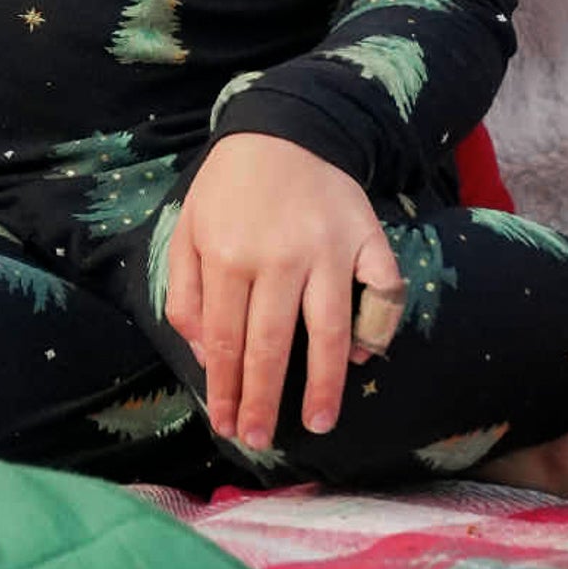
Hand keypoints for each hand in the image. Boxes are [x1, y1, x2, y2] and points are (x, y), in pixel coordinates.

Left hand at [164, 135, 401, 453]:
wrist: (284, 127)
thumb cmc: (230, 187)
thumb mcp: (188, 227)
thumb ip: (185, 291)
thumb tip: (206, 357)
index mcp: (227, 254)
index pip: (224, 339)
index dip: (226, 388)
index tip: (227, 425)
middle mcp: (279, 256)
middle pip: (272, 344)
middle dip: (264, 400)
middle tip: (261, 440)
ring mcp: (329, 249)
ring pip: (328, 331)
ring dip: (324, 385)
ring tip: (319, 424)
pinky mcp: (368, 239)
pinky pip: (382, 292)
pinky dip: (376, 328)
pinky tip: (363, 358)